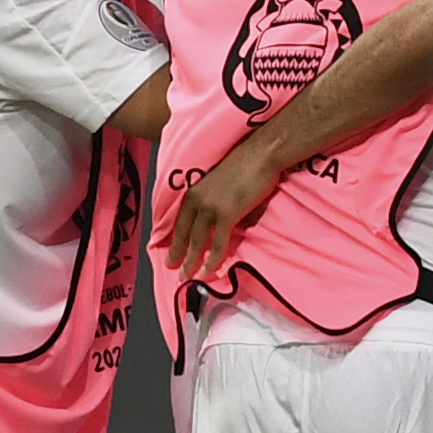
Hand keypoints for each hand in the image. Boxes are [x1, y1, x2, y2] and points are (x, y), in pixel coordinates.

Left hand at [166, 137, 284, 281]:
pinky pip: (217, 244)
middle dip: (177, 253)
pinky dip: (213, 260)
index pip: (179, 219)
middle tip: (172, 268)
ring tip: (187, 277)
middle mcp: (197, 199)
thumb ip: (219, 202)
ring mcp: (210, 208)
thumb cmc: (248, 164)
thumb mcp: (223, 182)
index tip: (170, 248)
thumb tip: (226, 221)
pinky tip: (208, 272)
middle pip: (184, 232)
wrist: (262, 155)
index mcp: (195, 190)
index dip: (174, 236)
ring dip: (192, 261)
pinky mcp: (226, 215)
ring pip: (197, 241)